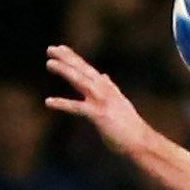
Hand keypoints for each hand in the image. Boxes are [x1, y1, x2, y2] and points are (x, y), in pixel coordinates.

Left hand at [43, 44, 157, 159]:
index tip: (61, 48)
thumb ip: (110, 88)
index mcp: (107, 88)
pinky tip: (48, 101)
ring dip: (65, 70)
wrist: (141, 141)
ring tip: (49, 63)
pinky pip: (77, 107)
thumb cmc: (130, 126)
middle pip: (83, 69)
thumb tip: (104, 76)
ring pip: (81, 81)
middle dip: (67, 58)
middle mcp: (105, 90)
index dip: (73, 58)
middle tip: (51, 49)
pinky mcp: (99, 115)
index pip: (87, 69)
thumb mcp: (120, 102)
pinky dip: (62, 103)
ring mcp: (102, 101)